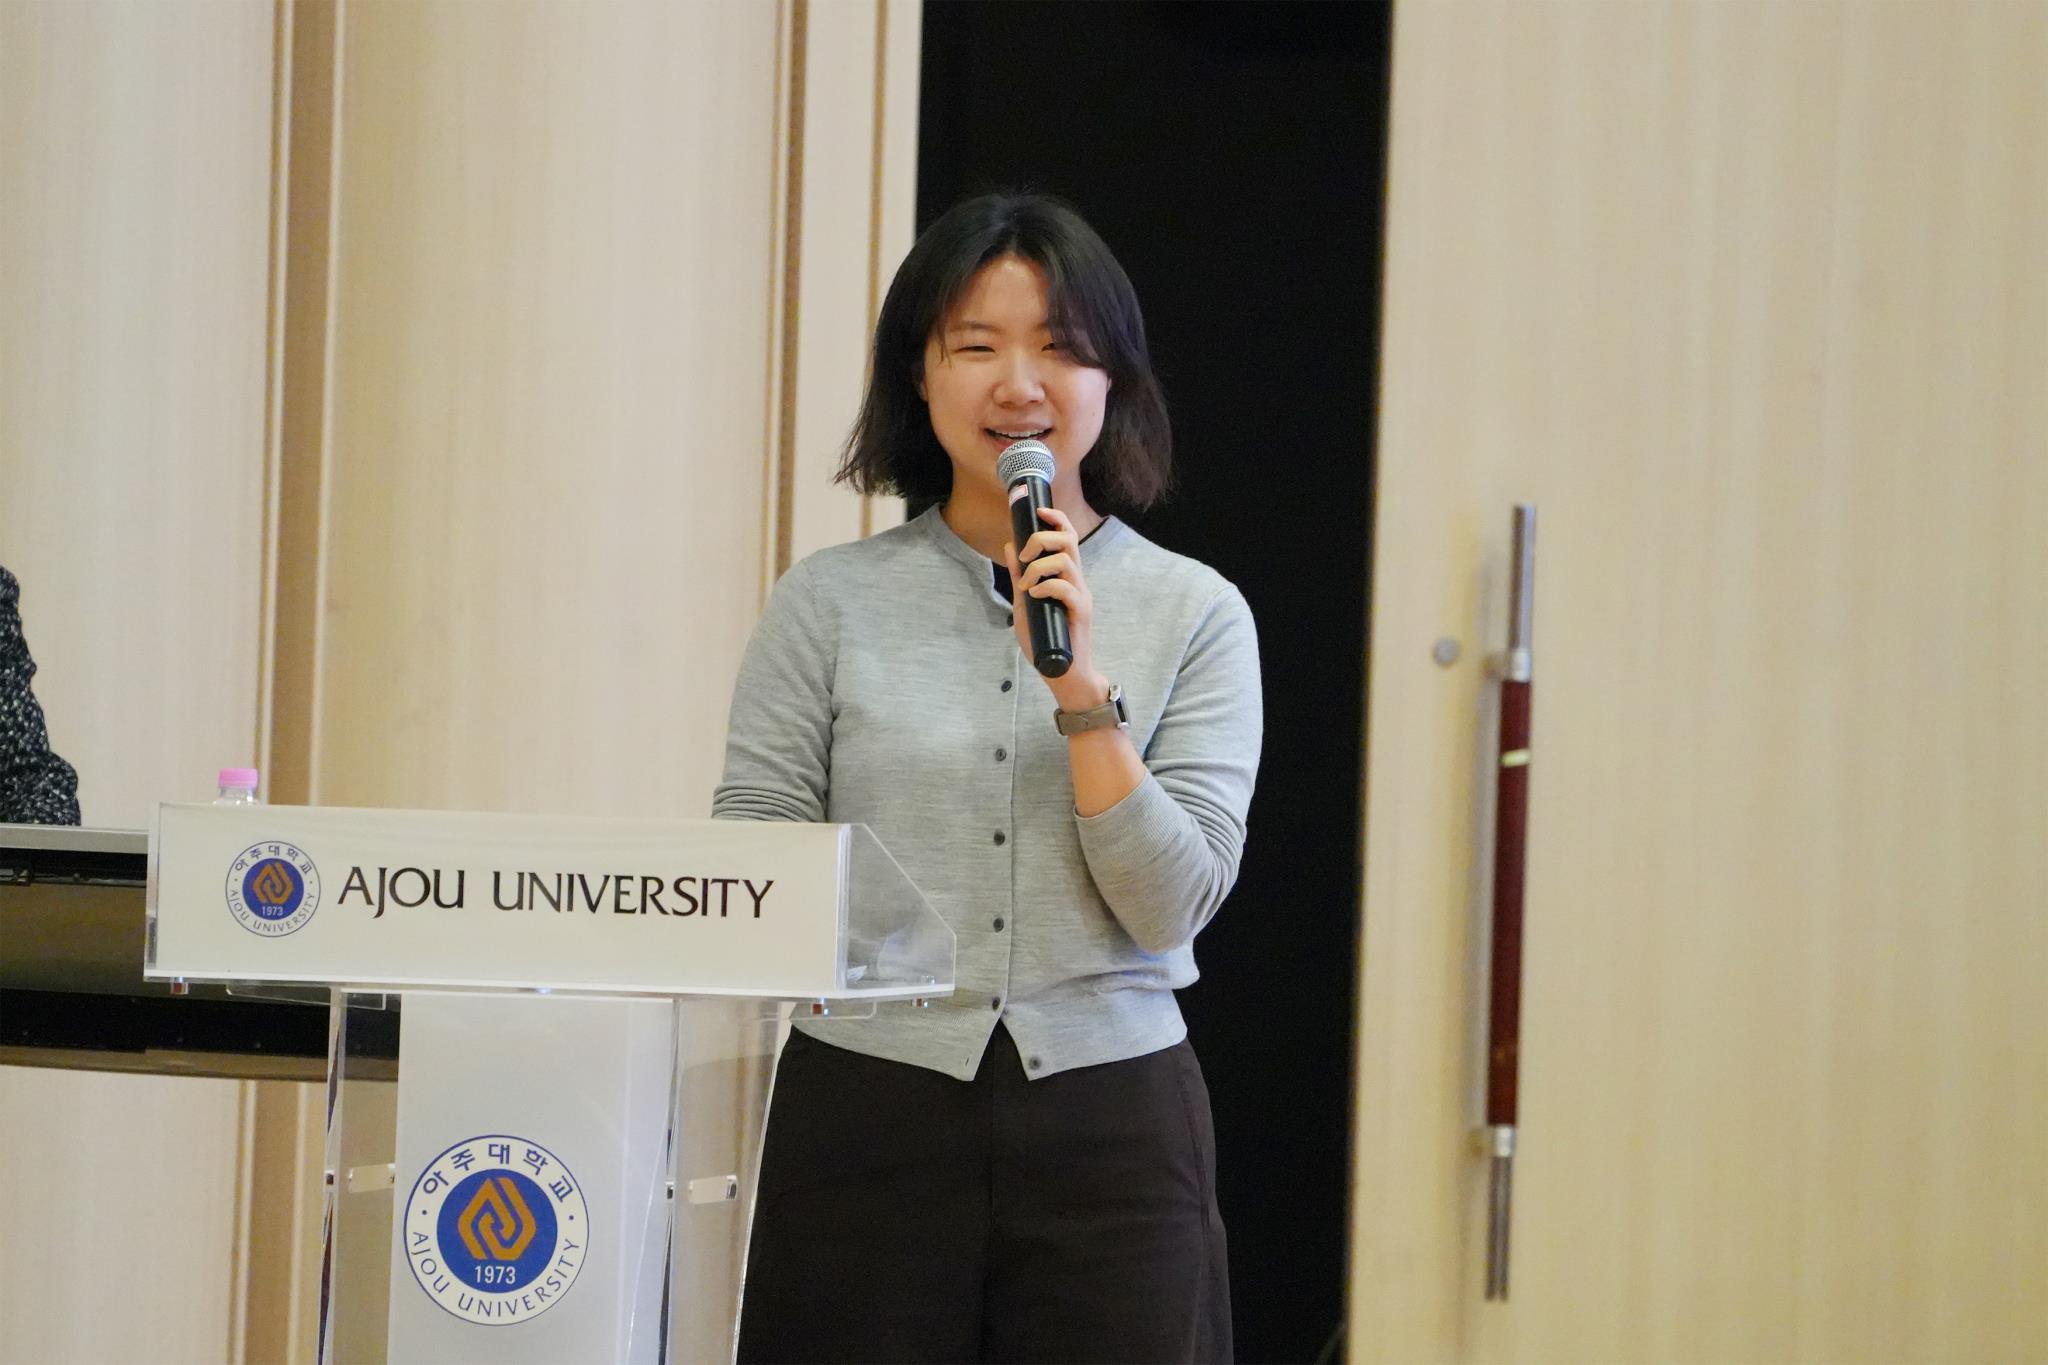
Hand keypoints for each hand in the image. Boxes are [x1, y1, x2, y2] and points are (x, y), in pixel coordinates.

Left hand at [1005, 506, 1108, 712]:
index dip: (1056, 519)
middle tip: (1025, 556)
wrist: (1063, 672)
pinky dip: (1046, 587)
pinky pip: (1065, 588)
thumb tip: (1011, 547)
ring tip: (1025, 586)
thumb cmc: (1045, 639)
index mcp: (1066, 576)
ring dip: (1038, 568)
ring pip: (1066, 561)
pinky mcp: (1081, 612)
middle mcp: (1077, 581)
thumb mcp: (1025, 603)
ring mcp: (1080, 595)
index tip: (1039, 512)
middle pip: (1069, 540)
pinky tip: (1034, 597)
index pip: (1067, 536)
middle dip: (1043, 538)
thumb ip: (1020, 577)